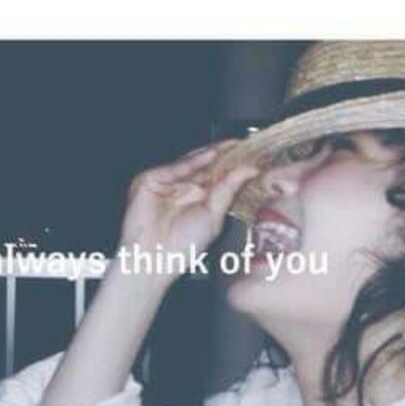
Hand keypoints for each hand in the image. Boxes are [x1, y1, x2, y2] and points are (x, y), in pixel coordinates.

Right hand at [118, 140, 258, 281]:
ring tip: (233, 146)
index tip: (254, 155)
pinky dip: (192, 161)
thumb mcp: (213, 217)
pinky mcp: (150, 180)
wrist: (153, 260)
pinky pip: (174, 167)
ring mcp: (166, 184)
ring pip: (191, 163)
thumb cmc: (180, 248)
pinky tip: (211, 155)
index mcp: (198, 200)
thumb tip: (249, 170)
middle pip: (206, 166)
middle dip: (225, 156)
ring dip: (212, 154)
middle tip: (247, 145)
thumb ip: (229, 190)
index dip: (235, 166)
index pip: (218, 177)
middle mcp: (182, 190)